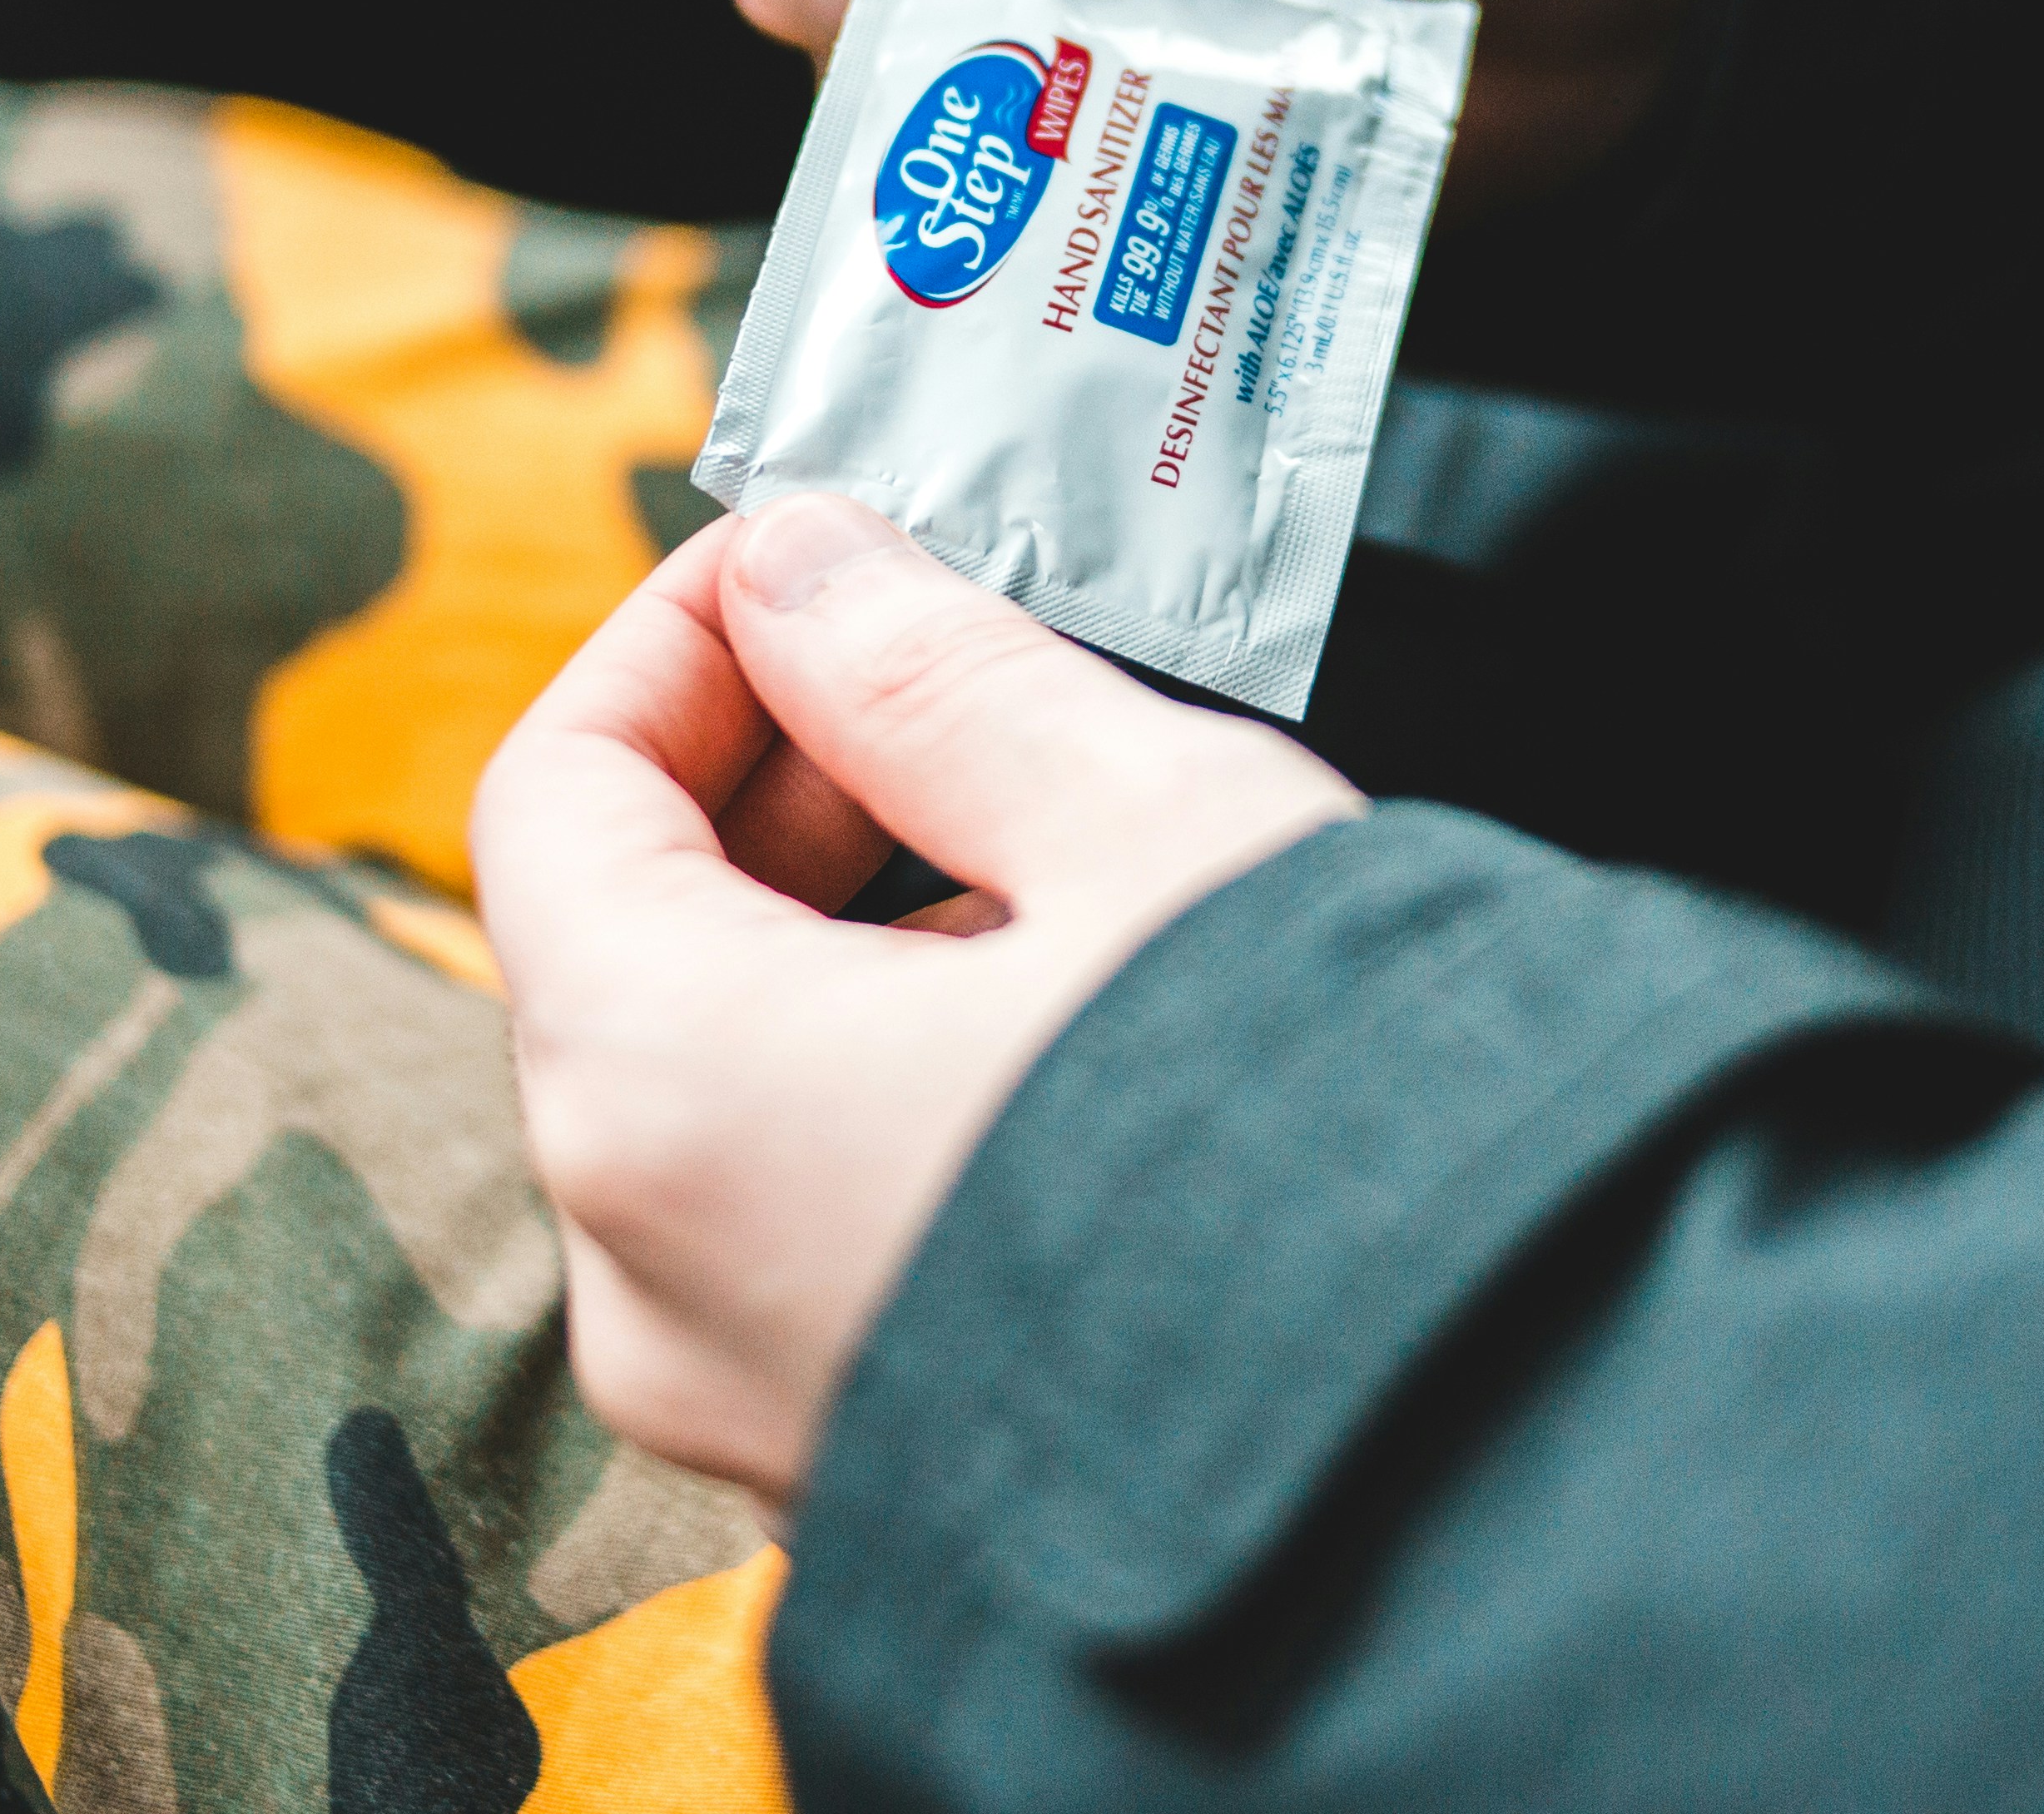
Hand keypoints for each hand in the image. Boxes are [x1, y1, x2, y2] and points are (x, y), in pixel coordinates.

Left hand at [470, 491, 1360, 1505]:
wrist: (1487, 1486)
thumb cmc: (1311, 1143)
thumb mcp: (1142, 824)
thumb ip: (937, 673)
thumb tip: (810, 570)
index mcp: (664, 1093)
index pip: (556, 795)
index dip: (681, 637)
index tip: (822, 556)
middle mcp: (652, 1278)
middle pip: (633, 941)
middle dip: (791, 774)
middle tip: (964, 662)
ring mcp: (750, 1398)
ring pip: (731, 1085)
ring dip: (861, 924)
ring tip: (1064, 840)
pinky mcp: (864, 1460)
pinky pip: (812, 1221)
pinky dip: (897, 1078)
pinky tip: (1080, 1011)